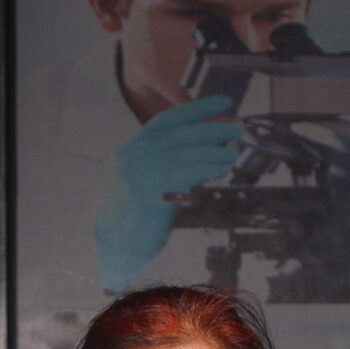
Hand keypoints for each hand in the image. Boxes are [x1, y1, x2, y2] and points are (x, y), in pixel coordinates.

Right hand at [95, 96, 241, 293]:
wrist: (112, 246)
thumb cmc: (136, 213)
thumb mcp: (152, 178)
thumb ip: (174, 160)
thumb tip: (211, 143)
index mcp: (133, 147)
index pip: (168, 119)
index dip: (197, 108)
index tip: (224, 102)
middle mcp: (132, 156)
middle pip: (178, 135)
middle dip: (211, 129)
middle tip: (236, 128)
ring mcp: (136, 174)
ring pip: (180, 155)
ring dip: (211, 151)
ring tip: (232, 152)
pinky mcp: (144, 195)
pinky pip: (180, 177)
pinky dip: (203, 170)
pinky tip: (218, 169)